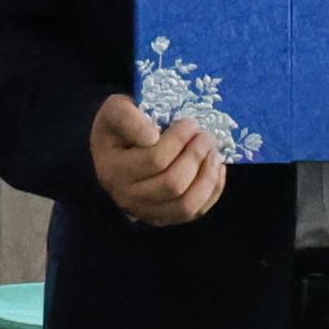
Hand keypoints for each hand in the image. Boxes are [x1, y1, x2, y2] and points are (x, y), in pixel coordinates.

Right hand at [89, 90, 228, 229]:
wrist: (116, 150)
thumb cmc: (120, 127)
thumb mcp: (116, 110)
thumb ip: (127, 117)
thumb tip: (153, 137)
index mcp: (113, 169)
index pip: (154, 160)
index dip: (179, 140)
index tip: (189, 123)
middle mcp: (125, 196)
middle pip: (173, 184)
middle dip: (196, 156)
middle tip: (206, 136)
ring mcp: (145, 212)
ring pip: (186, 204)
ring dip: (207, 176)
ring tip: (213, 152)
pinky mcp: (163, 218)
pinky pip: (194, 212)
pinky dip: (211, 191)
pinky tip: (215, 168)